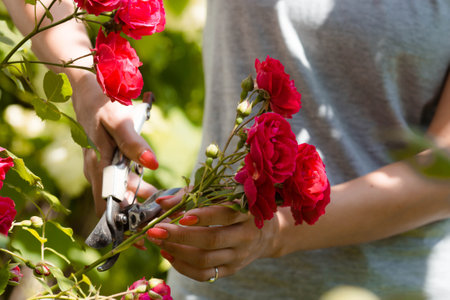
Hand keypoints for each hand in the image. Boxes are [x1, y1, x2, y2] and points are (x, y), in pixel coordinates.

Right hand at [72, 72, 158, 215]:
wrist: (87, 84)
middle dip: (137, 212)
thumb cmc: (102, 102)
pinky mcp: (105, 157)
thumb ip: (133, 143)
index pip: (107, 206)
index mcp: (97, 166)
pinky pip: (120, 178)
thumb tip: (152, 165)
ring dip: (139, 199)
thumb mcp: (119, 121)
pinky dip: (135, 185)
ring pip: (120, 190)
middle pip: (116, 201)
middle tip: (163, 218)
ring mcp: (99, 164)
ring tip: (164, 203)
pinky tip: (152, 188)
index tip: (139, 240)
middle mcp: (95, 170)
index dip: (121, 225)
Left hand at [147, 200, 281, 281]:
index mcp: (246, 211)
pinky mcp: (231, 270)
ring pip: (205, 260)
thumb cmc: (237, 206)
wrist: (266, 233)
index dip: (204, 216)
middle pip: (211, 240)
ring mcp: (239, 256)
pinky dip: (183, 267)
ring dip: (177, 252)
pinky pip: (204, 274)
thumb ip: (191, 195)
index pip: (225, 214)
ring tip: (159, 242)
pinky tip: (169, 255)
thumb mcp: (221, 194)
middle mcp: (245, 235)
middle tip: (156, 231)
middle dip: (180, 236)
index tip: (182, 215)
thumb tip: (162, 203)